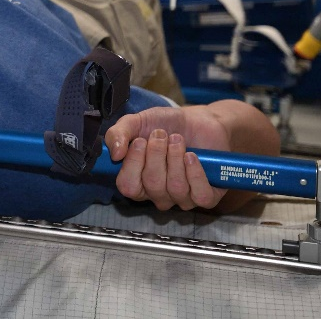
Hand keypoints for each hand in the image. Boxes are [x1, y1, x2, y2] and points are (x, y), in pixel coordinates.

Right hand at [107, 106, 230, 210]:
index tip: (140, 141)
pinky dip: (195, 173)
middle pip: (152, 185)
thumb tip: (114, 153)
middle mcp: (158, 194)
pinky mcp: (206, 197)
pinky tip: (192, 156)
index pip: (127, 186)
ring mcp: (182, 198)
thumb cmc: (166, 124)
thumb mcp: (137, 122)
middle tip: (162, 134)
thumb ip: (118, 133)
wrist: (198, 121)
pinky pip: (199, 195)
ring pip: (176, 188)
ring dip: (176, 157)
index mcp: (138, 181)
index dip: (133, 164)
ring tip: (178, 140)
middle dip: (157, 154)